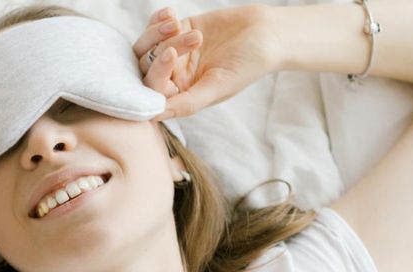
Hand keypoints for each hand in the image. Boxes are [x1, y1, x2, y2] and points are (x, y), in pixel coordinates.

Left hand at [133, 4, 284, 119]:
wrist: (267, 33)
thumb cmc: (248, 65)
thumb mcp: (218, 87)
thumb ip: (187, 103)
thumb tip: (153, 116)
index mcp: (182, 95)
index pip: (153, 90)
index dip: (156, 73)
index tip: (171, 54)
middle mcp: (174, 76)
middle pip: (145, 66)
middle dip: (162, 49)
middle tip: (191, 37)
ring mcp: (175, 52)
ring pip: (147, 45)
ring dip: (158, 32)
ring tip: (179, 23)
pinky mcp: (178, 29)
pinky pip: (155, 26)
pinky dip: (157, 19)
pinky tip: (172, 14)